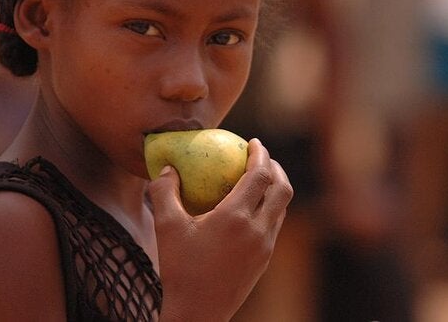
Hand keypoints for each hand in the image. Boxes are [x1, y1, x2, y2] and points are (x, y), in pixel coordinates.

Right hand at [148, 138, 292, 320]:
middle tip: (262, 157)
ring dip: (276, 188)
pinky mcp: (265, 259)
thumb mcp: (166, 228)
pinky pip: (275, 224)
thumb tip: (166, 168)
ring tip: (260, 179)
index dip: (261, 154)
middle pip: (283, 188)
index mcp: (235, 218)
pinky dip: (270, 207)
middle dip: (276, 167)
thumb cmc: (179, 270)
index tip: (254, 142)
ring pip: (282, 208)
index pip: (260, 176)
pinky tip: (252, 207)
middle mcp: (257, 230)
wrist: (198, 314)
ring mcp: (265, 246)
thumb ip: (165, 192)